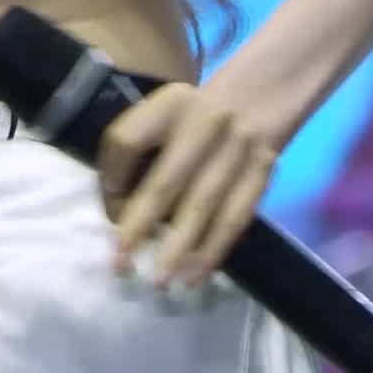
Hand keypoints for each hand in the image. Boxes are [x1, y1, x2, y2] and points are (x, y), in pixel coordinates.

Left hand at [95, 80, 284, 287]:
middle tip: (120, 264)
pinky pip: (236, 217)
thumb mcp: (165, 111)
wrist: (262, 92)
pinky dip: (215, 248)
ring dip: (180, 247)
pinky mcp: (262, 171)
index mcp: (168, 105)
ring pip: (203, 205)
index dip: (111, 178)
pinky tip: (196, 275)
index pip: (126, 141)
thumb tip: (119, 209)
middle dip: (140, 226)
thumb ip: (140, 149)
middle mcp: (202, 124)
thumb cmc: (196, 114)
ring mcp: (236, 149)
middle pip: (165, 181)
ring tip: (161, 280)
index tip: (110, 210)